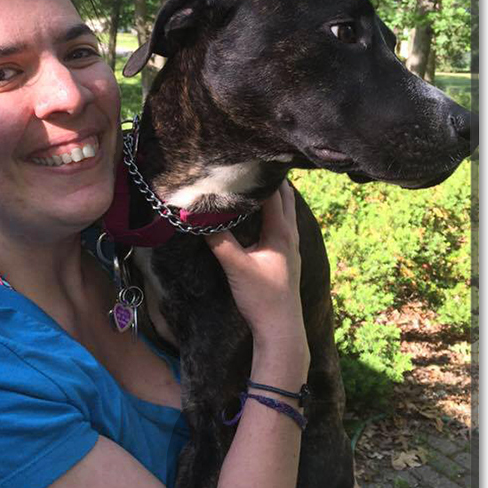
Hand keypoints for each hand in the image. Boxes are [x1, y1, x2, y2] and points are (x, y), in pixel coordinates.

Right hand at [205, 181, 306, 351]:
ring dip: (273, 197)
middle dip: (270, 180)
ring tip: (255, 183)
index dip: (261, 174)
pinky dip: (272, 214)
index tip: (246, 157)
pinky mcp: (286, 259)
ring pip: (285, 212)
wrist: (281, 330)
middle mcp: (290, 236)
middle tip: (251, 164)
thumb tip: (196, 217)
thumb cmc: (263, 298)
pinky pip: (281, 226)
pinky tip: (260, 218)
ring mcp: (291, 248)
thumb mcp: (236, 266)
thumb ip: (218, 240)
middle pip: (285, 198)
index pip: (274, 192)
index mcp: (281, 232)